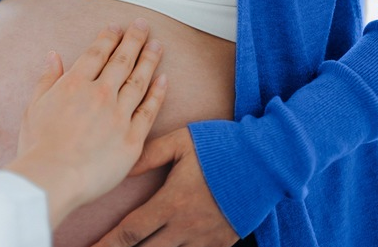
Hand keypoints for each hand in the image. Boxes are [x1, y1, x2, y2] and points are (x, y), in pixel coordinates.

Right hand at [6, 20, 167, 227]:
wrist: (53, 178)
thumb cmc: (38, 146)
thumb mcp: (34, 106)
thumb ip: (47, 79)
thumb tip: (53, 56)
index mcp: (74, 84)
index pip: (96, 53)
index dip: (108, 38)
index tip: (116, 27)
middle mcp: (100, 94)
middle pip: (122, 60)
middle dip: (133, 39)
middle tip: (142, 25)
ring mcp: (119, 115)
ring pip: (139, 80)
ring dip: (149, 59)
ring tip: (158, 45)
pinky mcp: (132, 138)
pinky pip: (149, 110)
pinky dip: (157, 92)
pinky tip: (163, 79)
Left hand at [91, 127, 240, 246]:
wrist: (270, 161)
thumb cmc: (222, 146)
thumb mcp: (182, 141)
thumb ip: (149, 155)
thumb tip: (121, 166)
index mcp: (172, 202)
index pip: (130, 232)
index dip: (107, 243)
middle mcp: (186, 227)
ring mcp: (206, 239)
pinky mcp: (224, 243)